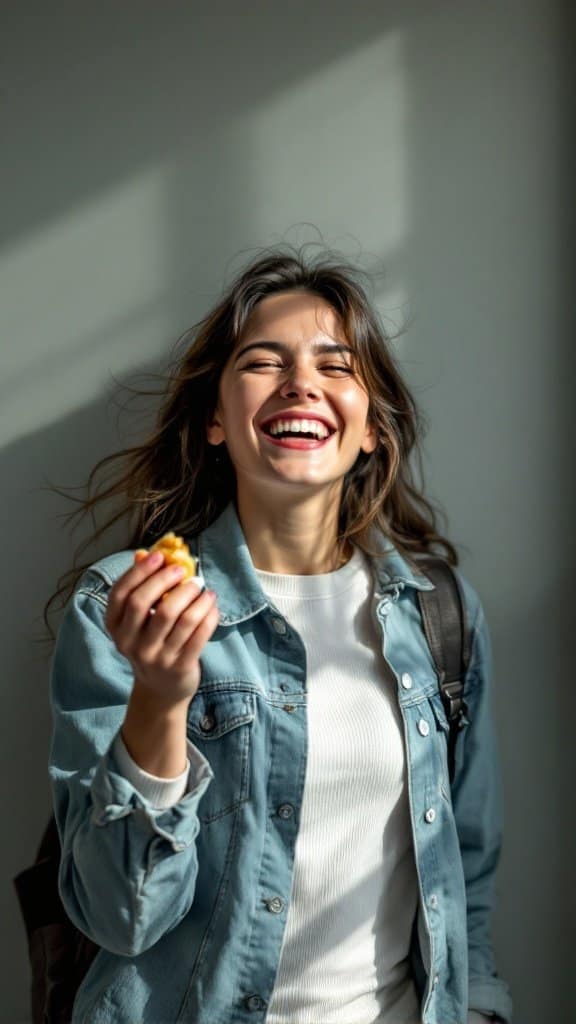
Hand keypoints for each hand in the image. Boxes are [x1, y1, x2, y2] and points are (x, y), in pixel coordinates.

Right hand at [105, 550, 218, 707]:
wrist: (161, 689)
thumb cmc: (151, 643)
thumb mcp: (139, 622)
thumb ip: (143, 590)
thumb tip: (147, 553)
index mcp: (115, 628)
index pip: (120, 594)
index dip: (139, 572)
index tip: (159, 556)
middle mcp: (130, 644)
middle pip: (144, 603)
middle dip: (165, 581)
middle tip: (183, 571)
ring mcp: (154, 658)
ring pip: (177, 618)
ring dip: (193, 597)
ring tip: (203, 588)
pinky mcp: (179, 667)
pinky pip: (198, 634)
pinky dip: (208, 615)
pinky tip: (212, 606)